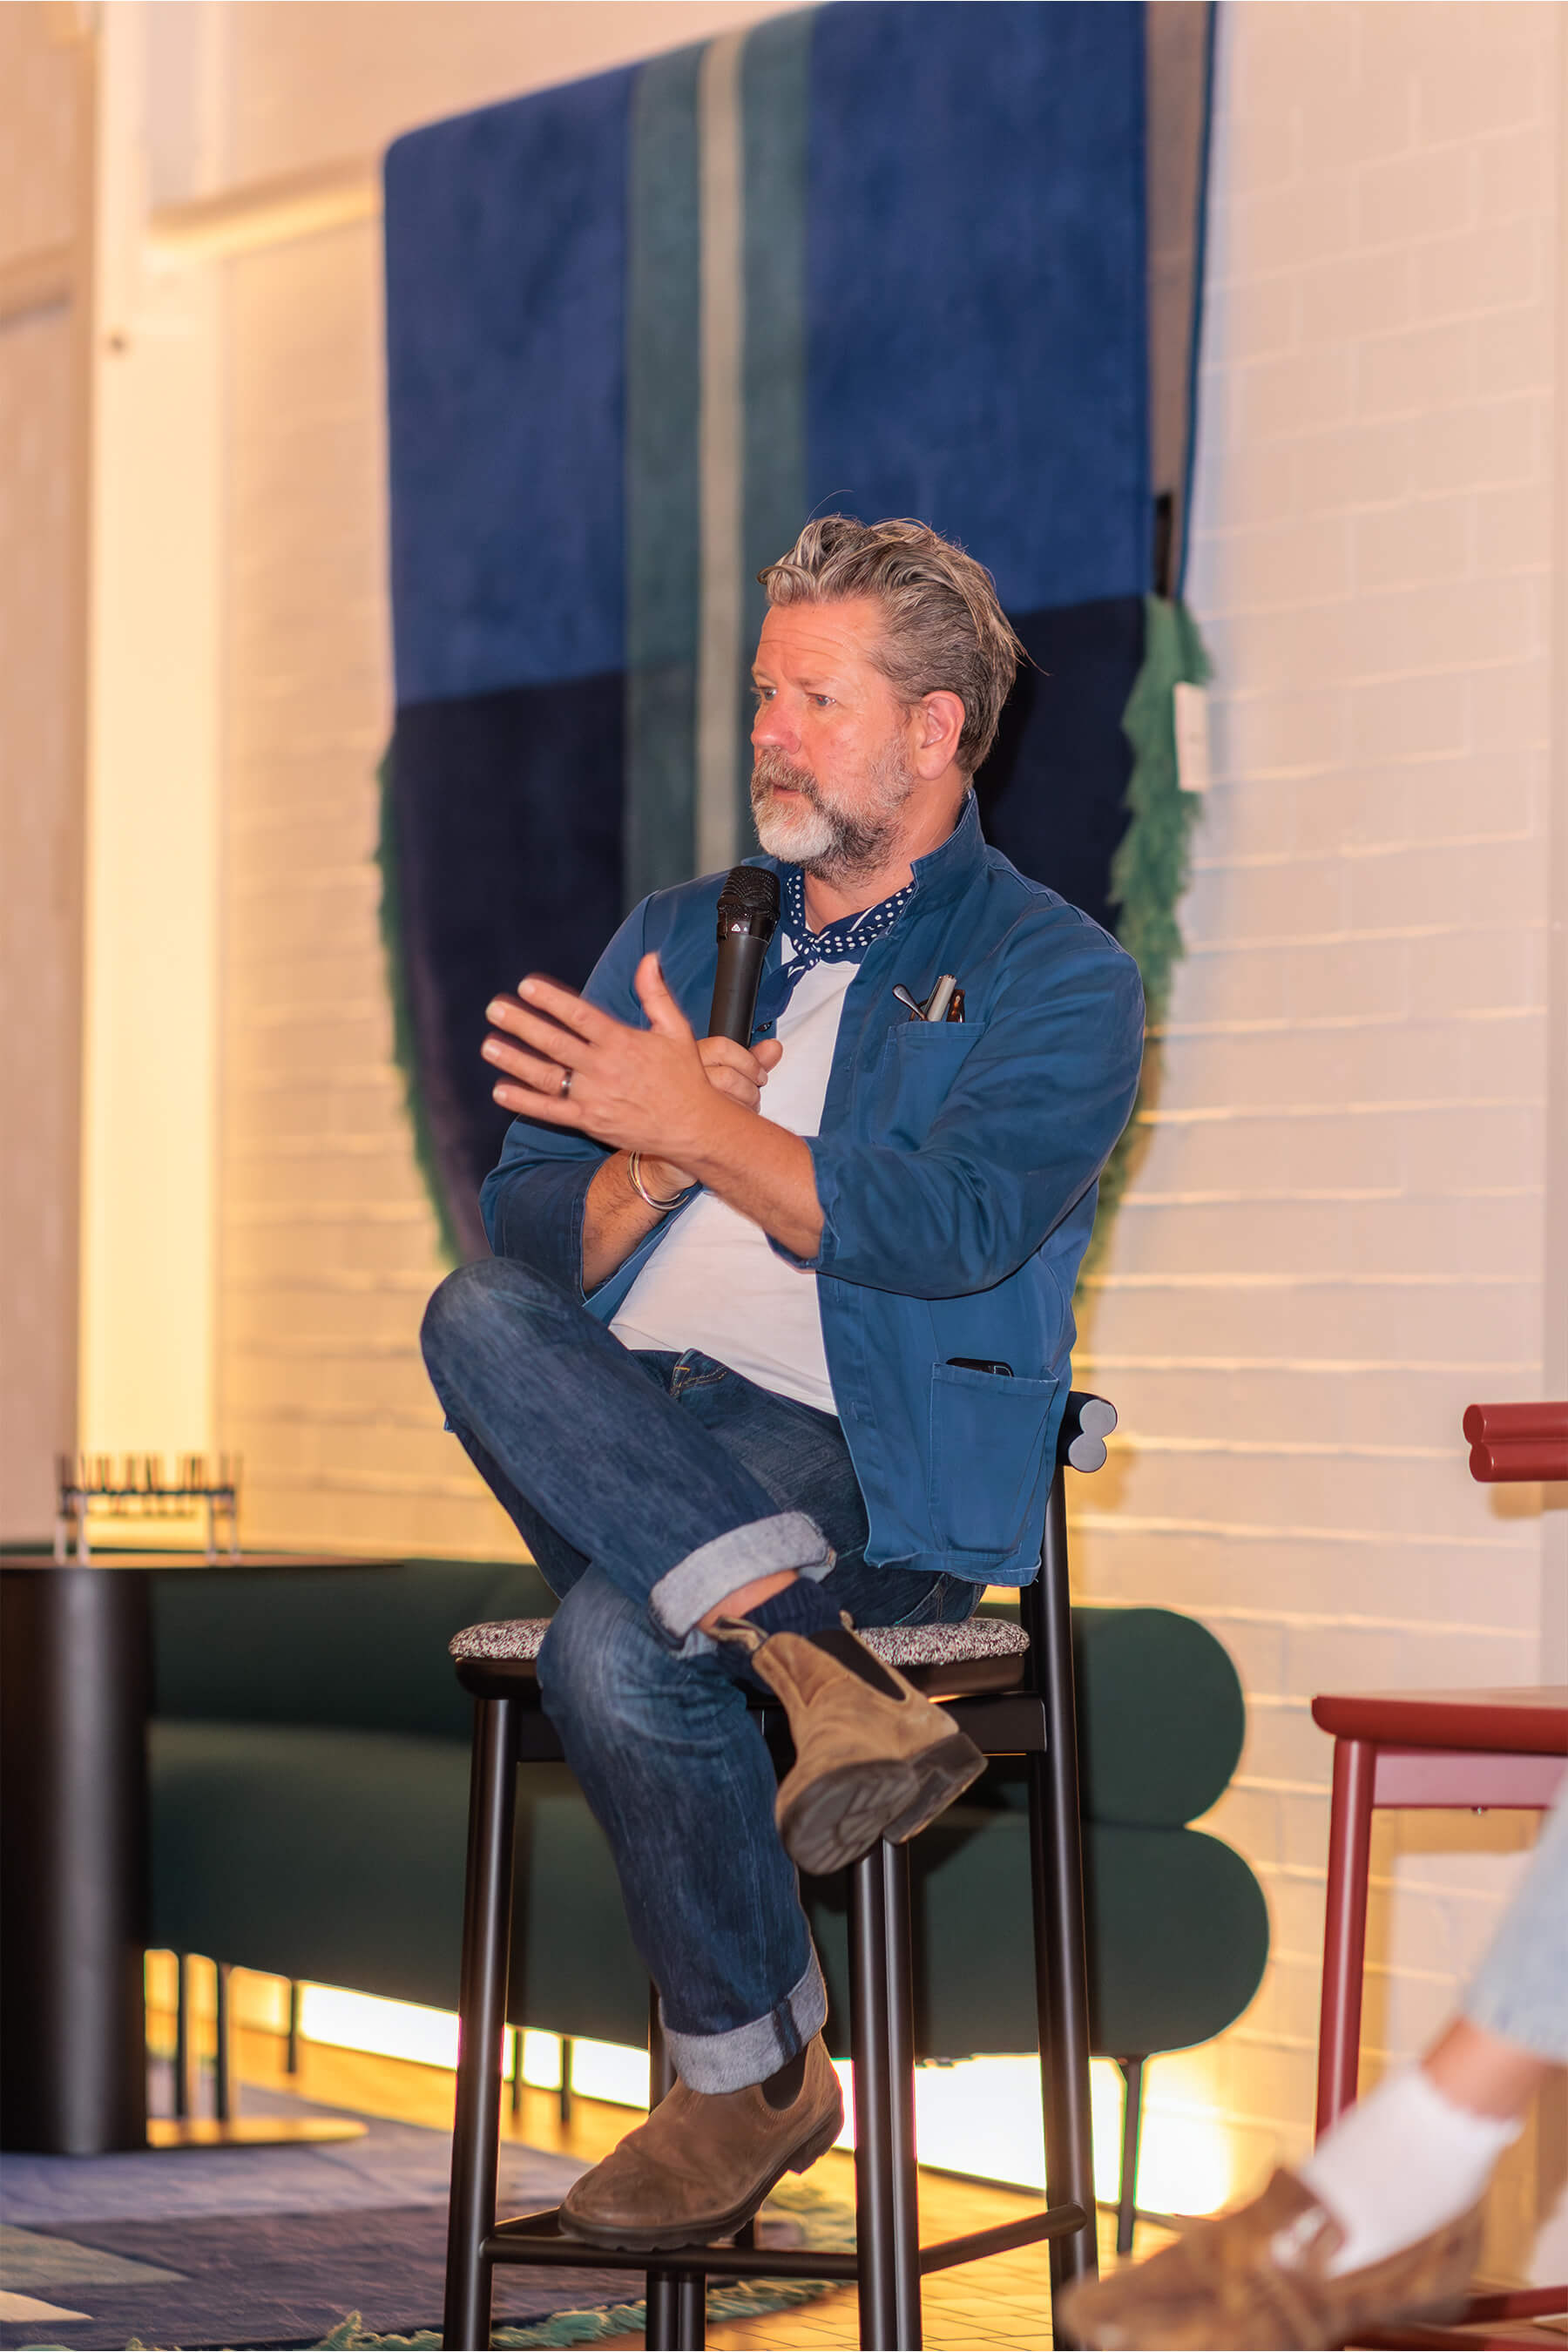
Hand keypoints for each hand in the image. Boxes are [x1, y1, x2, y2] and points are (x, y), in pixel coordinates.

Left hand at [482, 955, 780, 1184]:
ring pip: (547, 1076)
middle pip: (554, 1042)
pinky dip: (525, 1102)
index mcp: (623, 1042)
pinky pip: (551, 1111)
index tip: (526, 986)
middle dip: (522, 1024)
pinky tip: (501, 1090)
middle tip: (494, 1008)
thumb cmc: (685, 1076)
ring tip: (489, 1044)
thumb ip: (656, 994)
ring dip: (515, 1060)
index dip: (550, 1000)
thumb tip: (648, 959)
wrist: (693, 1126)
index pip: (579, 1015)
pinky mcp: (590, 1122)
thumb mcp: (676, 1029)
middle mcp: (604, 1068)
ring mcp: (594, 1097)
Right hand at [654, 1032, 782, 1188]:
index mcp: (687, 1058)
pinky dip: (735, 1129)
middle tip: (751, 1101)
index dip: (749, 1062)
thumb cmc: (694, 1117)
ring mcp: (677, 1102)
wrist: (666, 1159)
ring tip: (740, 1117)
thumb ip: (749, 1063)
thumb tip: (773, 1048)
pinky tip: (731, 1130)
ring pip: (725, 1097)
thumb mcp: (727, 1082)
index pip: (721, 1046)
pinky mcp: (681, 1128)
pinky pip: (719, 1125)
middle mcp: (678, 1077)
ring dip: (745, 1110)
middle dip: (750, 1091)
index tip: (759, 1076)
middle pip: (728, 1074)